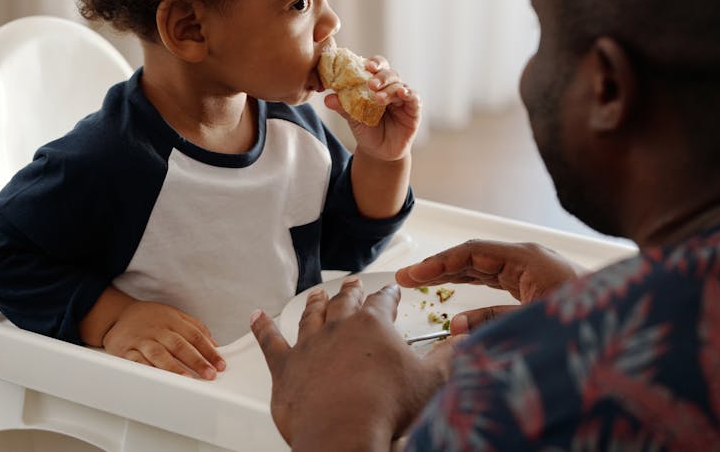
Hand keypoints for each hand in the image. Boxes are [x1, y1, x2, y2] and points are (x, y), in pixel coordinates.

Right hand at [102, 301, 225, 379]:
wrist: (119, 315)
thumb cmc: (151, 318)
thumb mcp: (175, 316)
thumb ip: (195, 328)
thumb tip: (214, 346)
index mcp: (172, 320)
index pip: (195, 335)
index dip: (209, 351)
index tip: (220, 365)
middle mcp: (158, 329)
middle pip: (179, 345)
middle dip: (196, 361)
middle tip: (210, 374)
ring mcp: (142, 340)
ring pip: (159, 354)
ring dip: (174, 368)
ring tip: (188, 379)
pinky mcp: (126, 351)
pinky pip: (138, 363)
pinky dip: (149, 371)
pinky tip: (159, 380)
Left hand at [251, 277, 450, 450]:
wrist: (343, 434)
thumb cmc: (385, 408)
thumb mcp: (432, 380)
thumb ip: (449, 355)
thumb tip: (464, 338)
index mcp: (373, 326)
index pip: (383, 302)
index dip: (389, 296)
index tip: (392, 292)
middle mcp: (338, 328)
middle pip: (345, 301)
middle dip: (351, 291)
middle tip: (354, 284)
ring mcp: (309, 346)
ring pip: (310, 315)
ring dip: (314, 302)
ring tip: (316, 294)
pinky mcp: (285, 368)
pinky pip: (269, 342)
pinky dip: (261, 328)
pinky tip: (255, 317)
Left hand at [325, 55, 420, 161]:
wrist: (378, 152)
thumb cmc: (367, 130)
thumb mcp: (353, 119)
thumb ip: (343, 107)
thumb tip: (328, 99)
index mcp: (377, 85)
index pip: (378, 67)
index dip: (374, 63)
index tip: (366, 66)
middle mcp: (391, 88)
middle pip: (390, 74)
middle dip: (381, 77)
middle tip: (371, 84)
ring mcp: (403, 98)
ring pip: (400, 85)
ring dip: (390, 90)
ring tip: (378, 99)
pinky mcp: (413, 110)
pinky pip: (414, 98)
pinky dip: (409, 93)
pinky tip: (402, 93)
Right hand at [395, 240, 580, 334]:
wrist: (628, 318)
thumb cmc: (589, 316)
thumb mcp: (534, 321)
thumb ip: (493, 322)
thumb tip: (457, 325)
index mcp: (526, 258)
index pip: (472, 253)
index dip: (439, 263)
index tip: (413, 274)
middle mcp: (528, 259)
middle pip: (474, 257)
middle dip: (439, 267)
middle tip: (407, 278)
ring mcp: (532, 271)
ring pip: (483, 268)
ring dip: (453, 275)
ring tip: (422, 282)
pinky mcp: (536, 284)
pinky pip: (496, 280)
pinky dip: (474, 285)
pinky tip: (457, 293)